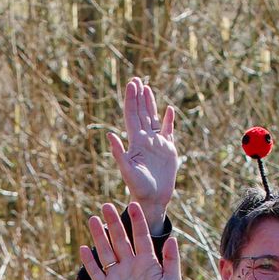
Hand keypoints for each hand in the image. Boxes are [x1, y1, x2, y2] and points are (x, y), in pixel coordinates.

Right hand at [79, 201, 184, 279]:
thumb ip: (171, 261)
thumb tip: (172, 239)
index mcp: (148, 261)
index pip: (141, 236)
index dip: (137, 221)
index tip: (133, 204)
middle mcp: (131, 265)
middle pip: (120, 240)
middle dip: (113, 223)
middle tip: (106, 205)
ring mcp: (118, 276)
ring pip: (106, 251)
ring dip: (99, 236)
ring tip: (93, 219)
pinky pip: (96, 273)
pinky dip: (90, 262)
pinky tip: (84, 248)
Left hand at [112, 75, 179, 229]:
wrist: (152, 200)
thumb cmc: (138, 188)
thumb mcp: (127, 171)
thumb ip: (118, 153)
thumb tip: (109, 135)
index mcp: (135, 142)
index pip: (132, 115)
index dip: (132, 99)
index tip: (132, 84)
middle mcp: (145, 140)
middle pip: (141, 113)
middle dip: (139, 96)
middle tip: (136, 79)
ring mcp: (157, 144)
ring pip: (153, 118)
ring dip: (150, 103)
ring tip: (147, 88)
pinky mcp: (169, 151)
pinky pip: (169, 131)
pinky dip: (169, 120)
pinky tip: (169, 110)